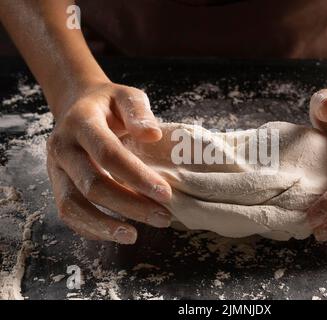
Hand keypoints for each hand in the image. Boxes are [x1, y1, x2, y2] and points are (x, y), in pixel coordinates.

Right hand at [46, 82, 171, 243]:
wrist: (77, 106)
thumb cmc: (108, 105)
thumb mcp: (126, 96)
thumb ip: (139, 112)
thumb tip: (152, 135)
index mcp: (82, 122)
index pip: (108, 154)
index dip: (137, 177)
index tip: (165, 194)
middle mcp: (63, 146)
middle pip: (92, 184)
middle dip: (129, 206)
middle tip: (162, 217)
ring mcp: (55, 168)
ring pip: (72, 205)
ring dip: (104, 226)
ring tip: (134, 236)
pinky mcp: (56, 184)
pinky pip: (68, 213)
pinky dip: (91, 228)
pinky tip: (116, 233)